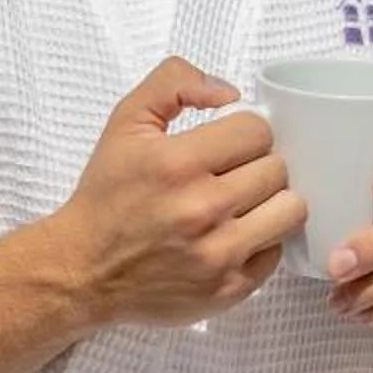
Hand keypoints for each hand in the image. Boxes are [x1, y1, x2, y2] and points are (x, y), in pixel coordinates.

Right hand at [51, 58, 305, 327]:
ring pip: (290, 210)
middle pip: (277, 169)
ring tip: (242, 202)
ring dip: (271, 202)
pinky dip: (261, 241)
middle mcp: (201, 210)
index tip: (227, 143)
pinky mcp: (228, 289)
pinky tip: (233, 234)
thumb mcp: (126, 122)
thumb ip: (174, 83)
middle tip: (231, 173)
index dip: (244, 132)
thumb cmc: (107, 196)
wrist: (82, 269)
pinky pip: (277, 252)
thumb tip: (228, 92)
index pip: (257, 131)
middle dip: (257, 164)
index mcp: (177, 163)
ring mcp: (218, 254)